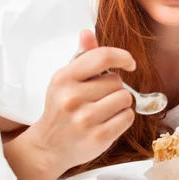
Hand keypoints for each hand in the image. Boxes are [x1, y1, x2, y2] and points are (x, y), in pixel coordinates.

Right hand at [25, 30, 135, 177]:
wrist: (48, 147)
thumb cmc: (61, 108)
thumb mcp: (65, 80)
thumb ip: (82, 56)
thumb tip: (87, 33)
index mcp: (64, 78)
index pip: (102, 57)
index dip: (122, 56)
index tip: (129, 63)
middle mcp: (72, 98)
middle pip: (117, 81)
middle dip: (114, 87)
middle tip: (99, 98)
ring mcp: (85, 119)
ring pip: (125, 98)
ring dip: (120, 103)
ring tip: (104, 110)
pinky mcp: (98, 137)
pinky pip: (128, 117)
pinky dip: (123, 118)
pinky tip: (108, 121)